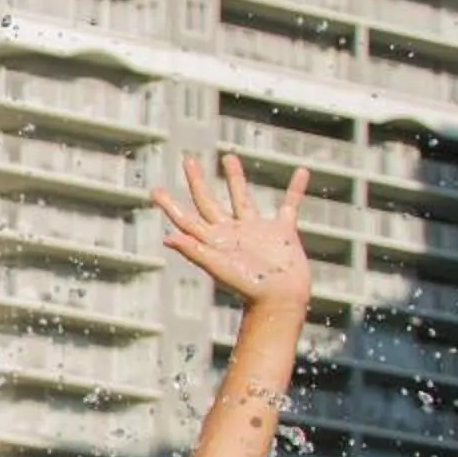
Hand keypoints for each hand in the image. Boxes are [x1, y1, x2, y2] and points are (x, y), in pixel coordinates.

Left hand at [154, 154, 311, 310]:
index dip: (170, 205)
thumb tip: (167, 237)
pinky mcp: (282, 231)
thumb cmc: (248, 287)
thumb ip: (193, 250)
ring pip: (242, 197)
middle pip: (209, 200)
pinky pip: (290, 204)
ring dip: (235, 177)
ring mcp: (257, 230)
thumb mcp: (217, 266)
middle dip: (198, 180)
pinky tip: (302, 172)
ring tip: (228, 157)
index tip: (155, 190)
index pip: (186, 218)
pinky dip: (296, 189)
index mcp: (213, 240)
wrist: (280, 299)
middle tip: (188, 159)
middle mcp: (232, 232)